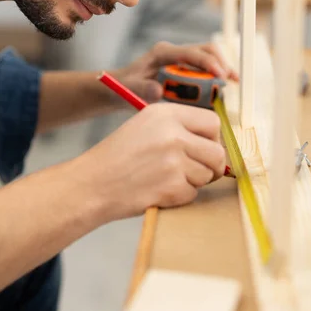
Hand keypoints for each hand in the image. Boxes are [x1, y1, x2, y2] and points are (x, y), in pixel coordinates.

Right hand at [73, 102, 225, 221]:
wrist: (93, 183)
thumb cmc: (118, 157)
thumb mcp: (146, 126)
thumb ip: (179, 128)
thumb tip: (216, 143)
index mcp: (166, 113)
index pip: (213, 123)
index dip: (213, 139)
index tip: (205, 149)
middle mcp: (173, 133)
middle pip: (217, 152)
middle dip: (212, 166)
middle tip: (196, 172)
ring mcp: (173, 160)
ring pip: (208, 175)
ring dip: (193, 182)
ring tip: (166, 179)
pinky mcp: (172, 186)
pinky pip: (193, 194)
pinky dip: (180, 197)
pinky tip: (158, 190)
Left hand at [114, 41, 237, 103]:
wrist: (120, 87)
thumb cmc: (123, 87)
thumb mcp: (129, 89)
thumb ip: (142, 89)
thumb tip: (159, 91)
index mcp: (163, 52)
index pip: (191, 53)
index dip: (208, 63)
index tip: (221, 76)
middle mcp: (174, 53)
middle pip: (205, 50)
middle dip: (221, 63)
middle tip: (231, 80)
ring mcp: (180, 60)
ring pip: (208, 58)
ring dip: (221, 69)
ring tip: (233, 83)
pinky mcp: (184, 70)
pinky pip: (204, 71)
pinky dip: (215, 78)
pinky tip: (222, 90)